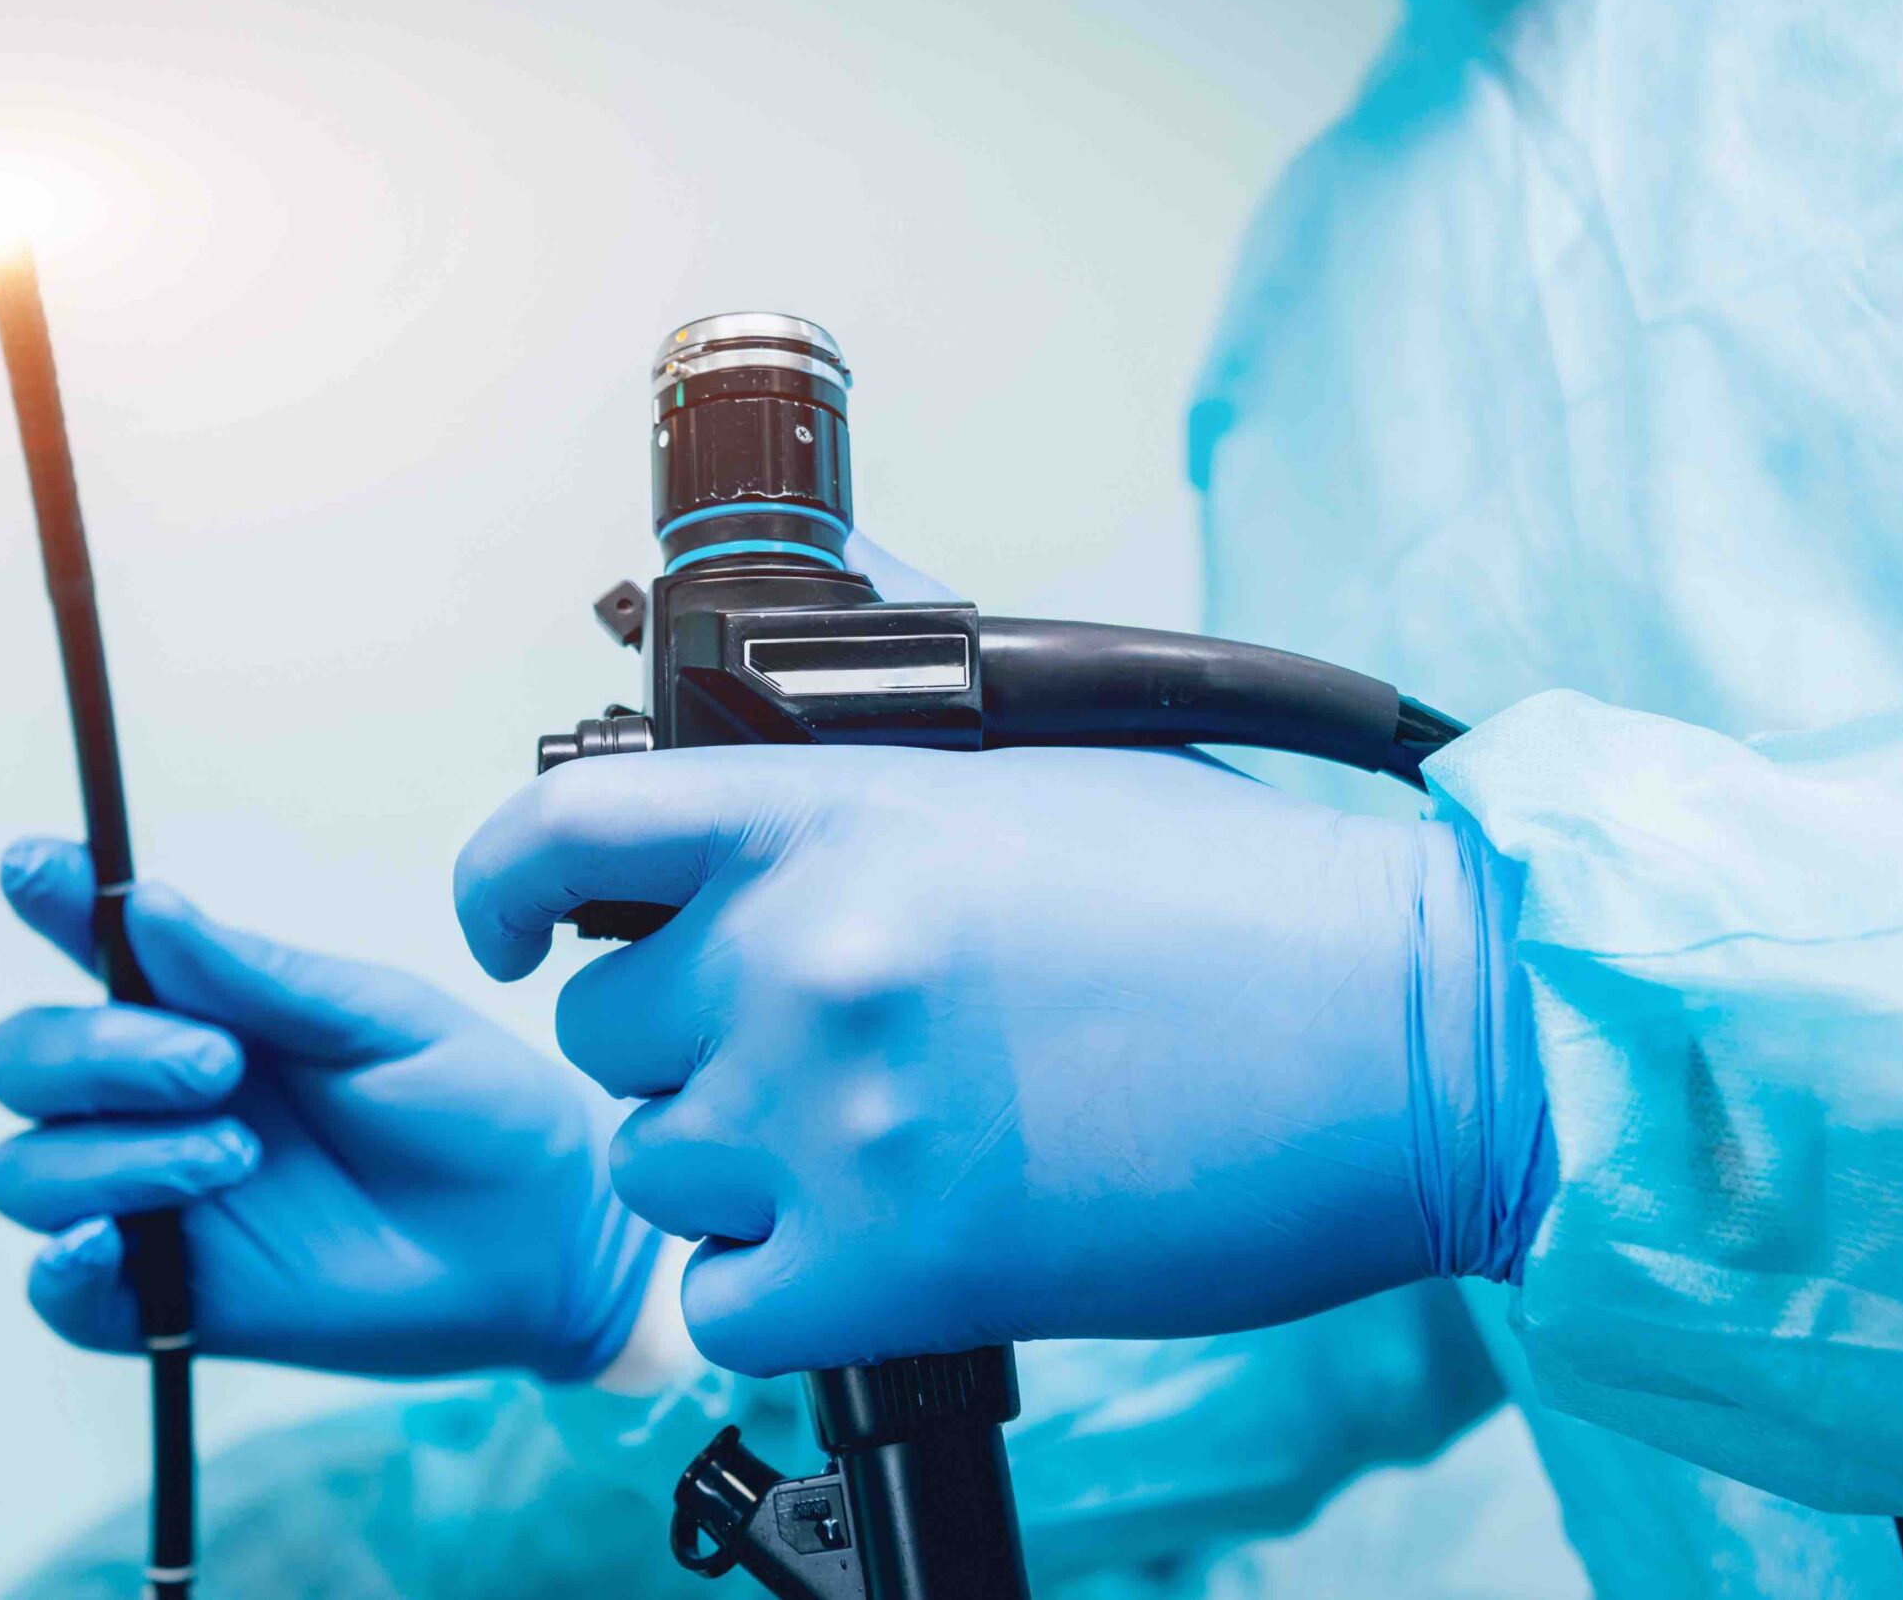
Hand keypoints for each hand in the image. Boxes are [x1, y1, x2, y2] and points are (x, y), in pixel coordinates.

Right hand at [0, 839, 658, 1379]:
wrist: (549, 1232)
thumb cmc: (474, 1106)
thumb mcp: (380, 1021)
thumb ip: (259, 976)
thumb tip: (143, 907)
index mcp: (205, 1009)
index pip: (90, 944)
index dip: (48, 901)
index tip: (36, 868)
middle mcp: (158, 1100)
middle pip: (25, 1060)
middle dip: (95, 1052)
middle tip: (219, 1063)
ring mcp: (159, 1200)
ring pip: (26, 1173)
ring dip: (110, 1155)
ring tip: (239, 1152)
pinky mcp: (175, 1300)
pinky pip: (63, 1296)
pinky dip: (59, 1269)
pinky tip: (106, 1243)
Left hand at [453, 745, 1551, 1376]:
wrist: (1409, 1037)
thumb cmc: (1239, 891)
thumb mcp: (1040, 742)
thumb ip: (870, 676)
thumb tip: (749, 595)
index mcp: (827, 811)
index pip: (554, 836)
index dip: (494, 891)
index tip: (499, 930)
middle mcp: (801, 955)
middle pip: (607, 1028)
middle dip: (687, 1041)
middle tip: (817, 1051)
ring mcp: (833, 1120)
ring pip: (655, 1167)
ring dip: (737, 1168)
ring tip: (880, 1144)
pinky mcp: (892, 1272)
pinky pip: (721, 1307)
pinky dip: (779, 1290)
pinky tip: (877, 1247)